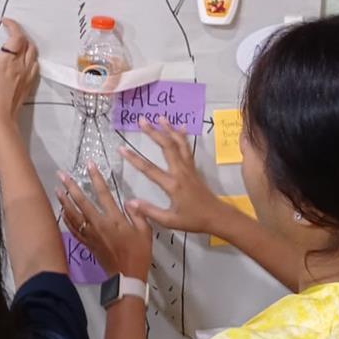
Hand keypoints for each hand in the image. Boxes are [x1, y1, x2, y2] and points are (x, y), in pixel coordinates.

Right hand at [0, 18, 38, 130]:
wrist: (1, 120)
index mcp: (7, 62)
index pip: (16, 37)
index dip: (13, 26)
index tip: (5, 22)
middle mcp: (20, 66)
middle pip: (27, 43)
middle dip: (19, 34)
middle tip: (10, 32)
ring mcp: (27, 74)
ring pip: (33, 52)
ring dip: (27, 44)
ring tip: (17, 44)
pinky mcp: (30, 83)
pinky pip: (35, 65)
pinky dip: (30, 57)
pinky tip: (23, 60)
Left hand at [57, 165, 152, 280]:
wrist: (127, 276)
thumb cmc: (139, 254)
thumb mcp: (145, 232)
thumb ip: (138, 214)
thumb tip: (130, 201)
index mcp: (114, 219)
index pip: (103, 194)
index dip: (96, 178)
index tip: (89, 165)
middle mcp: (99, 224)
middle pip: (81, 202)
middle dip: (71, 187)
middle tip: (61, 175)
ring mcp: (91, 234)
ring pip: (73, 215)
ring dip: (64, 202)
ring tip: (57, 190)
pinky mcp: (87, 243)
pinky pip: (74, 229)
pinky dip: (66, 220)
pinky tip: (62, 213)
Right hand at [122, 116, 226, 234]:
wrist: (217, 217)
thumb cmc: (193, 220)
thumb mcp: (170, 221)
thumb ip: (149, 211)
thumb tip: (130, 203)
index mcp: (172, 184)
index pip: (149, 169)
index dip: (134, 158)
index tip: (121, 148)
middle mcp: (180, 172)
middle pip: (166, 147)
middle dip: (153, 132)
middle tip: (142, 120)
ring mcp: (188, 168)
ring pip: (178, 144)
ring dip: (168, 130)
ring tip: (160, 118)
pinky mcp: (194, 168)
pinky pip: (187, 149)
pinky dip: (182, 137)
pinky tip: (180, 128)